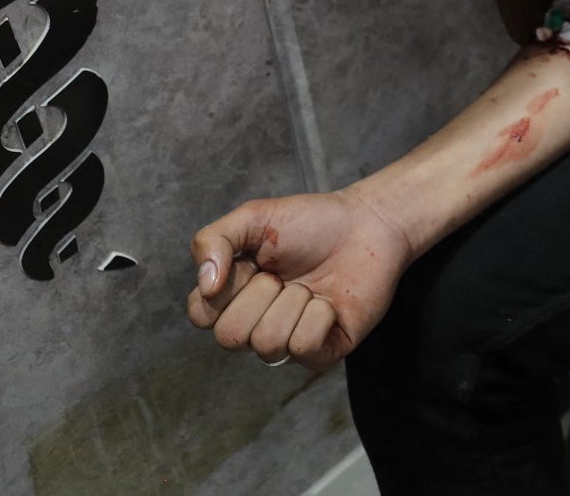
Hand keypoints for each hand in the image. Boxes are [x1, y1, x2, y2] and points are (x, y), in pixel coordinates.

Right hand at [187, 187, 414, 372]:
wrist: (368, 224)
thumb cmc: (312, 222)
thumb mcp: (255, 217)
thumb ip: (214, 239)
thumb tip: (206, 285)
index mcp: (235, 297)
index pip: (200, 315)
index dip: (224, 287)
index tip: (251, 262)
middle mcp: (256, 326)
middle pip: (230, 337)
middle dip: (261, 294)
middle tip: (285, 274)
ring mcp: (288, 344)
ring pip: (267, 343)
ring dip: (294, 301)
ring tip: (310, 284)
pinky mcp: (321, 353)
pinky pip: (303, 346)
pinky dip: (318, 315)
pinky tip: (329, 301)